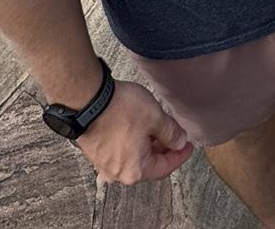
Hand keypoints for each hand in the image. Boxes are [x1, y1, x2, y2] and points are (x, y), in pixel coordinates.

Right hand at [76, 80, 192, 184]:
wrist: (86, 101)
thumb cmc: (119, 110)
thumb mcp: (155, 117)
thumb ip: (171, 133)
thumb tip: (179, 142)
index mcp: (136, 171)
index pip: (165, 168)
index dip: (180, 156)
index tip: (188, 146)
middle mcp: (118, 173)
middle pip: (148, 166)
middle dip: (163, 151)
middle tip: (174, 136)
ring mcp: (104, 164)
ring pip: (133, 159)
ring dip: (146, 146)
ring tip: (156, 129)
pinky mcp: (95, 152)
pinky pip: (119, 152)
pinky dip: (131, 144)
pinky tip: (135, 129)